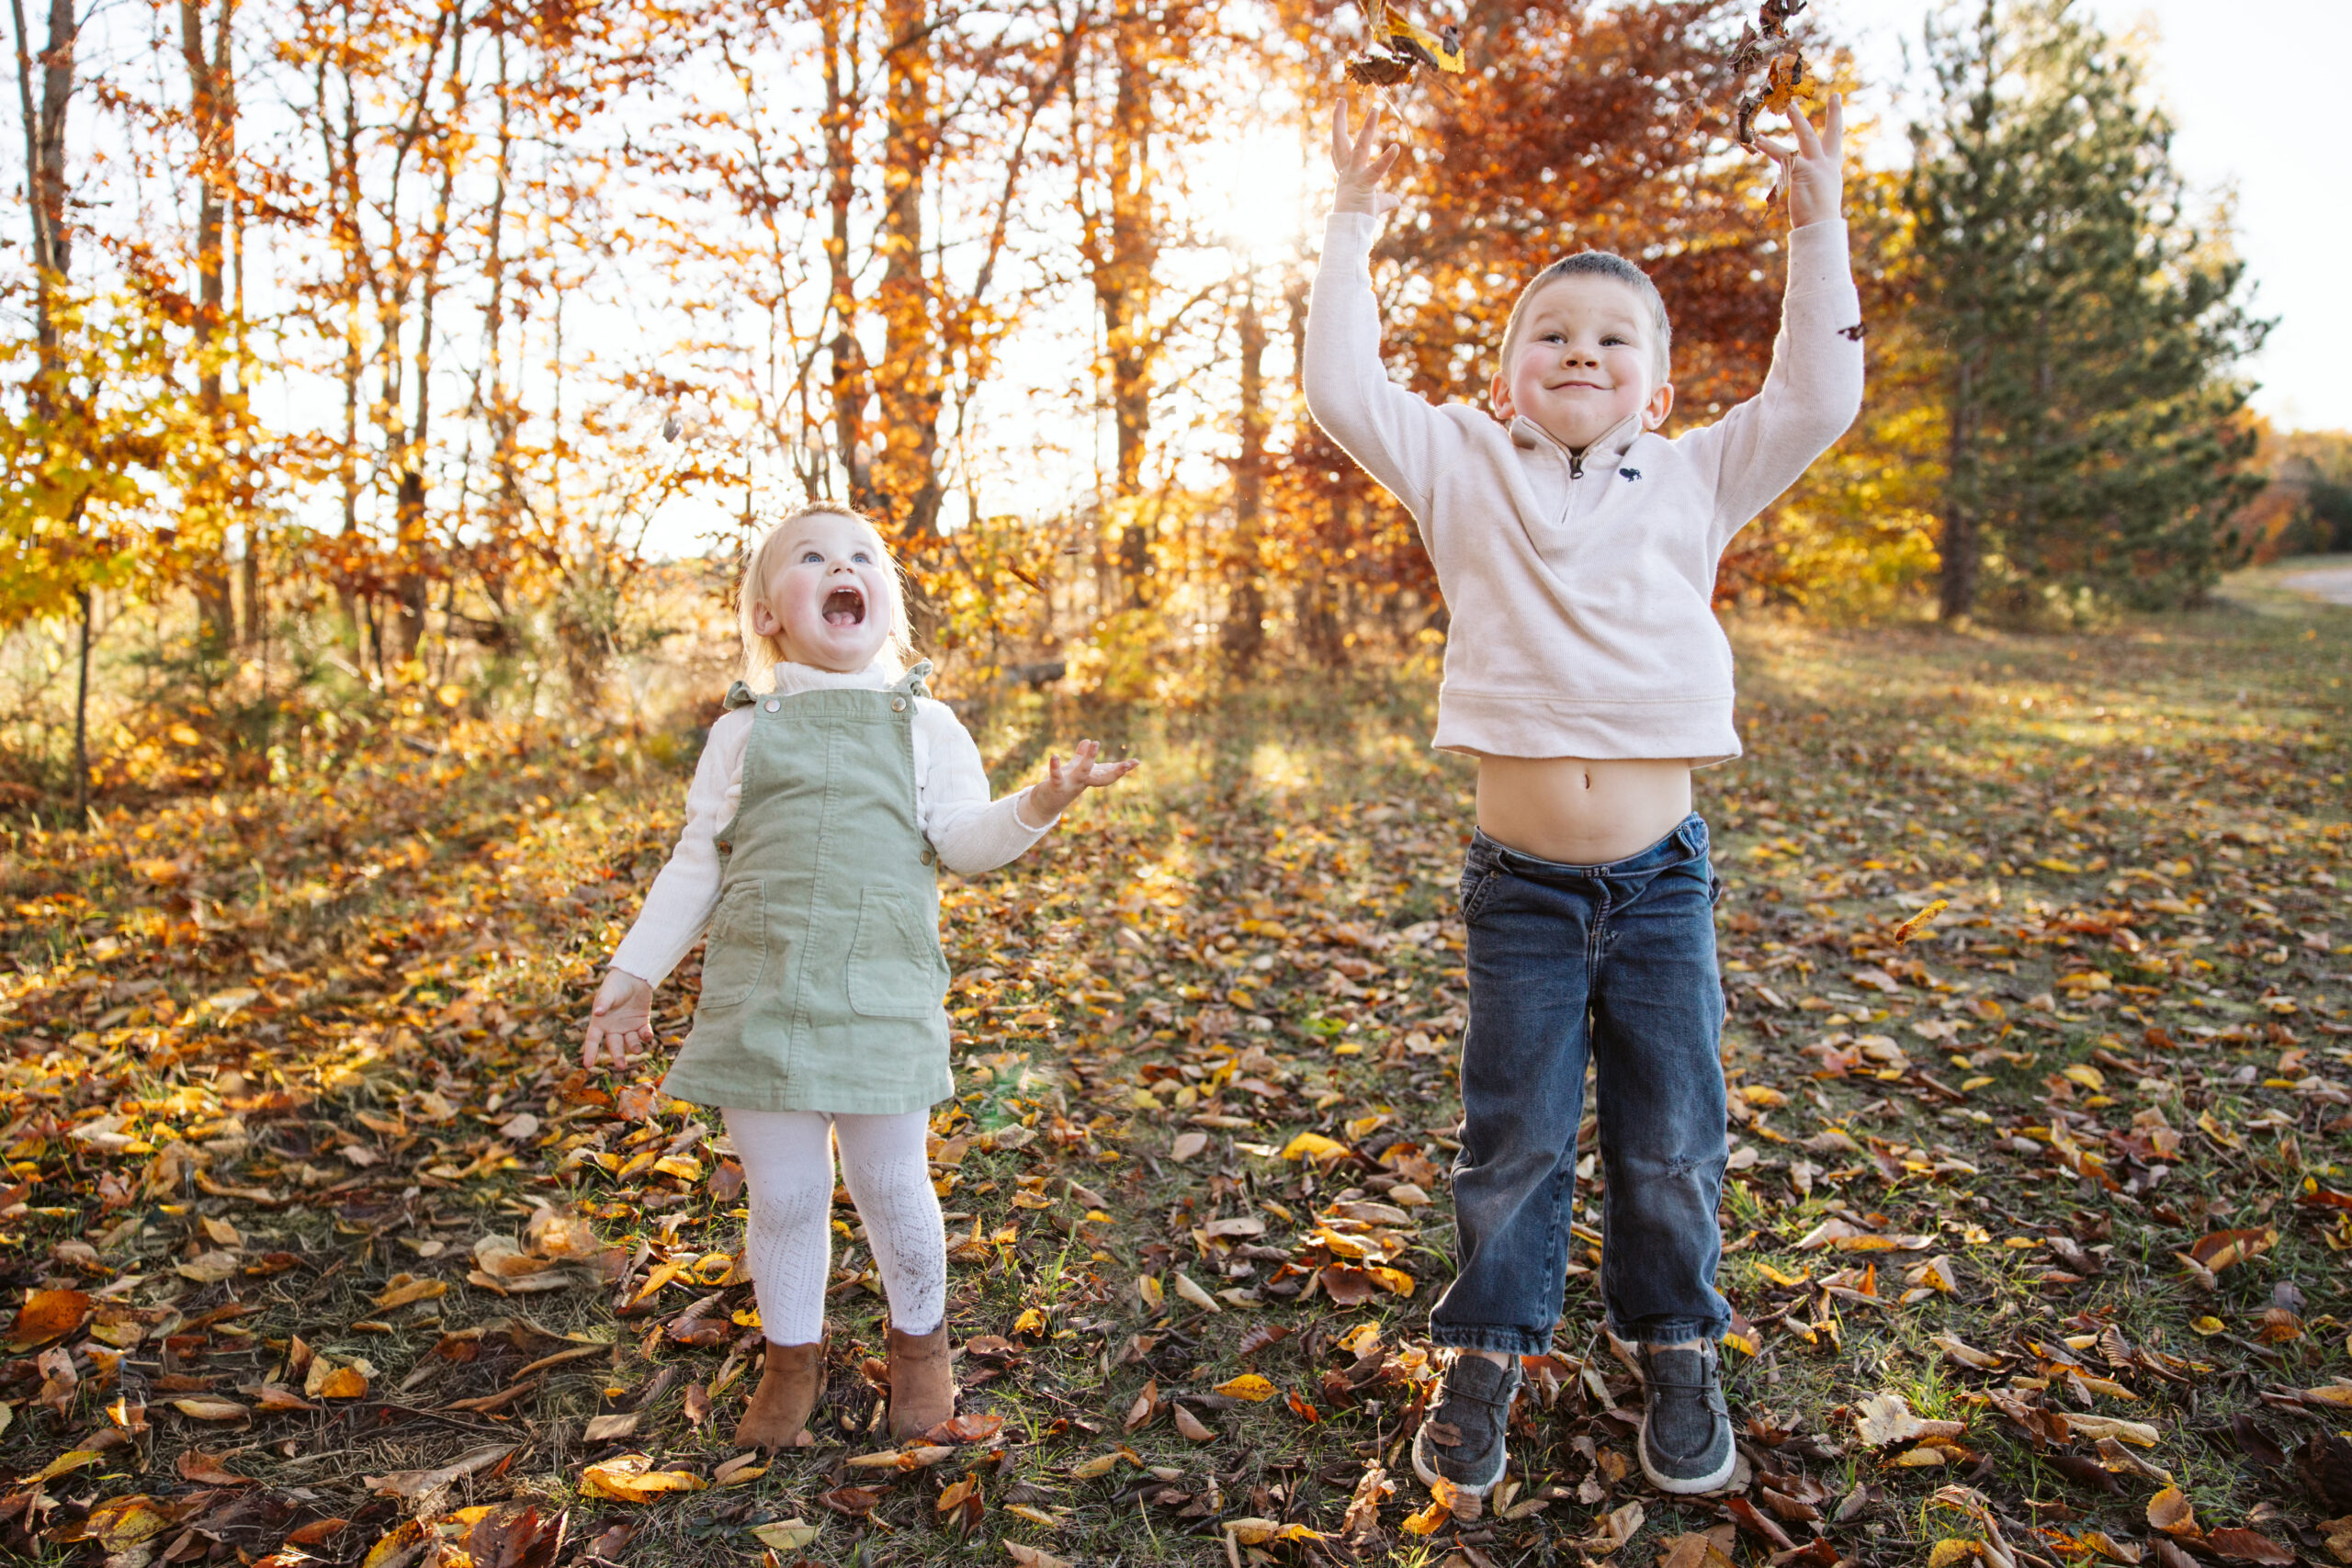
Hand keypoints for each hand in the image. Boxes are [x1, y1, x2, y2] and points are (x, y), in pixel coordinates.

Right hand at [583, 968, 654, 1071]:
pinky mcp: (641, 1023)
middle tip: (621, 1066)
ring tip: (638, 1050)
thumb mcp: (608, 993)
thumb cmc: (616, 984)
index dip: (590, 1052)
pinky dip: (646, 1036)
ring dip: (634, 1047)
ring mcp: (628, 1026)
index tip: (587, 1066)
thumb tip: (597, 1012)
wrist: (634, 976)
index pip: (592, 1040)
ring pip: (630, 1042)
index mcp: (600, 1022)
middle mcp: (613, 1027)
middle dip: (618, 1056)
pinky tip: (647, 1035)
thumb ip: (603, 1003)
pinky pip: (643, 1034)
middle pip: (614, 1046)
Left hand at [1019, 739, 1139, 827]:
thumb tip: (1087, 740)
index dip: (1122, 767)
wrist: (1043, 805)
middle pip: (1102, 777)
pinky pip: (1056, 776)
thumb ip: (1080, 756)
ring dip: (1089, 759)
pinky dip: (1055, 767)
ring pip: (1083, 772)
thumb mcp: (1072, 769)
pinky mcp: (1055, 786)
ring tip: (1095, 743)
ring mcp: (1070, 785)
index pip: (1108, 771)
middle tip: (1129, 764)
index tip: (1137, 762)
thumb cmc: (1060, 786)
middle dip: (1116, 771)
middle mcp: (1083, 783)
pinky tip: (1054, 756)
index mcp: (1089, 778)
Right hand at [1331, 99, 1401, 217]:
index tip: (1338, 119)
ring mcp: (1354, 177)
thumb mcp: (1373, 206)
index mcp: (1346, 176)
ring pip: (1360, 147)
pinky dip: (1386, 159)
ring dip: (1368, 128)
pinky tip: (1395, 147)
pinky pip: (1376, 170)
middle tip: (1340, 100)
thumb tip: (1397, 201)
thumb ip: (1385, 200)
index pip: (1339, 153)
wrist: (1350, 234)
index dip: (1338, 134)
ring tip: (1375, 109)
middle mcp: (1347, 173)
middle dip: (1339, 120)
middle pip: (1340, 142)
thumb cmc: (1358, 221)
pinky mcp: (1364, 185)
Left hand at [1754, 92, 1843, 228]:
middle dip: (1834, 113)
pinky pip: (1784, 156)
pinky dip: (1770, 147)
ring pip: (1807, 137)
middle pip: (1833, 134)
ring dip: (1798, 120)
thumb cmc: (1817, 221)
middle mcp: (1828, 166)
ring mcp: (1817, 167)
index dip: (1836, 121)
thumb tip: (1807, 188)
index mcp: (1832, 170)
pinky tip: (1759, 140)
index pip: (1836, 141)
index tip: (1837, 102)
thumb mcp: (1818, 198)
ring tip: (1790, 106)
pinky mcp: (1803, 172)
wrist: (1820, 230)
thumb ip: (1813, 185)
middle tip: (1835, 95)